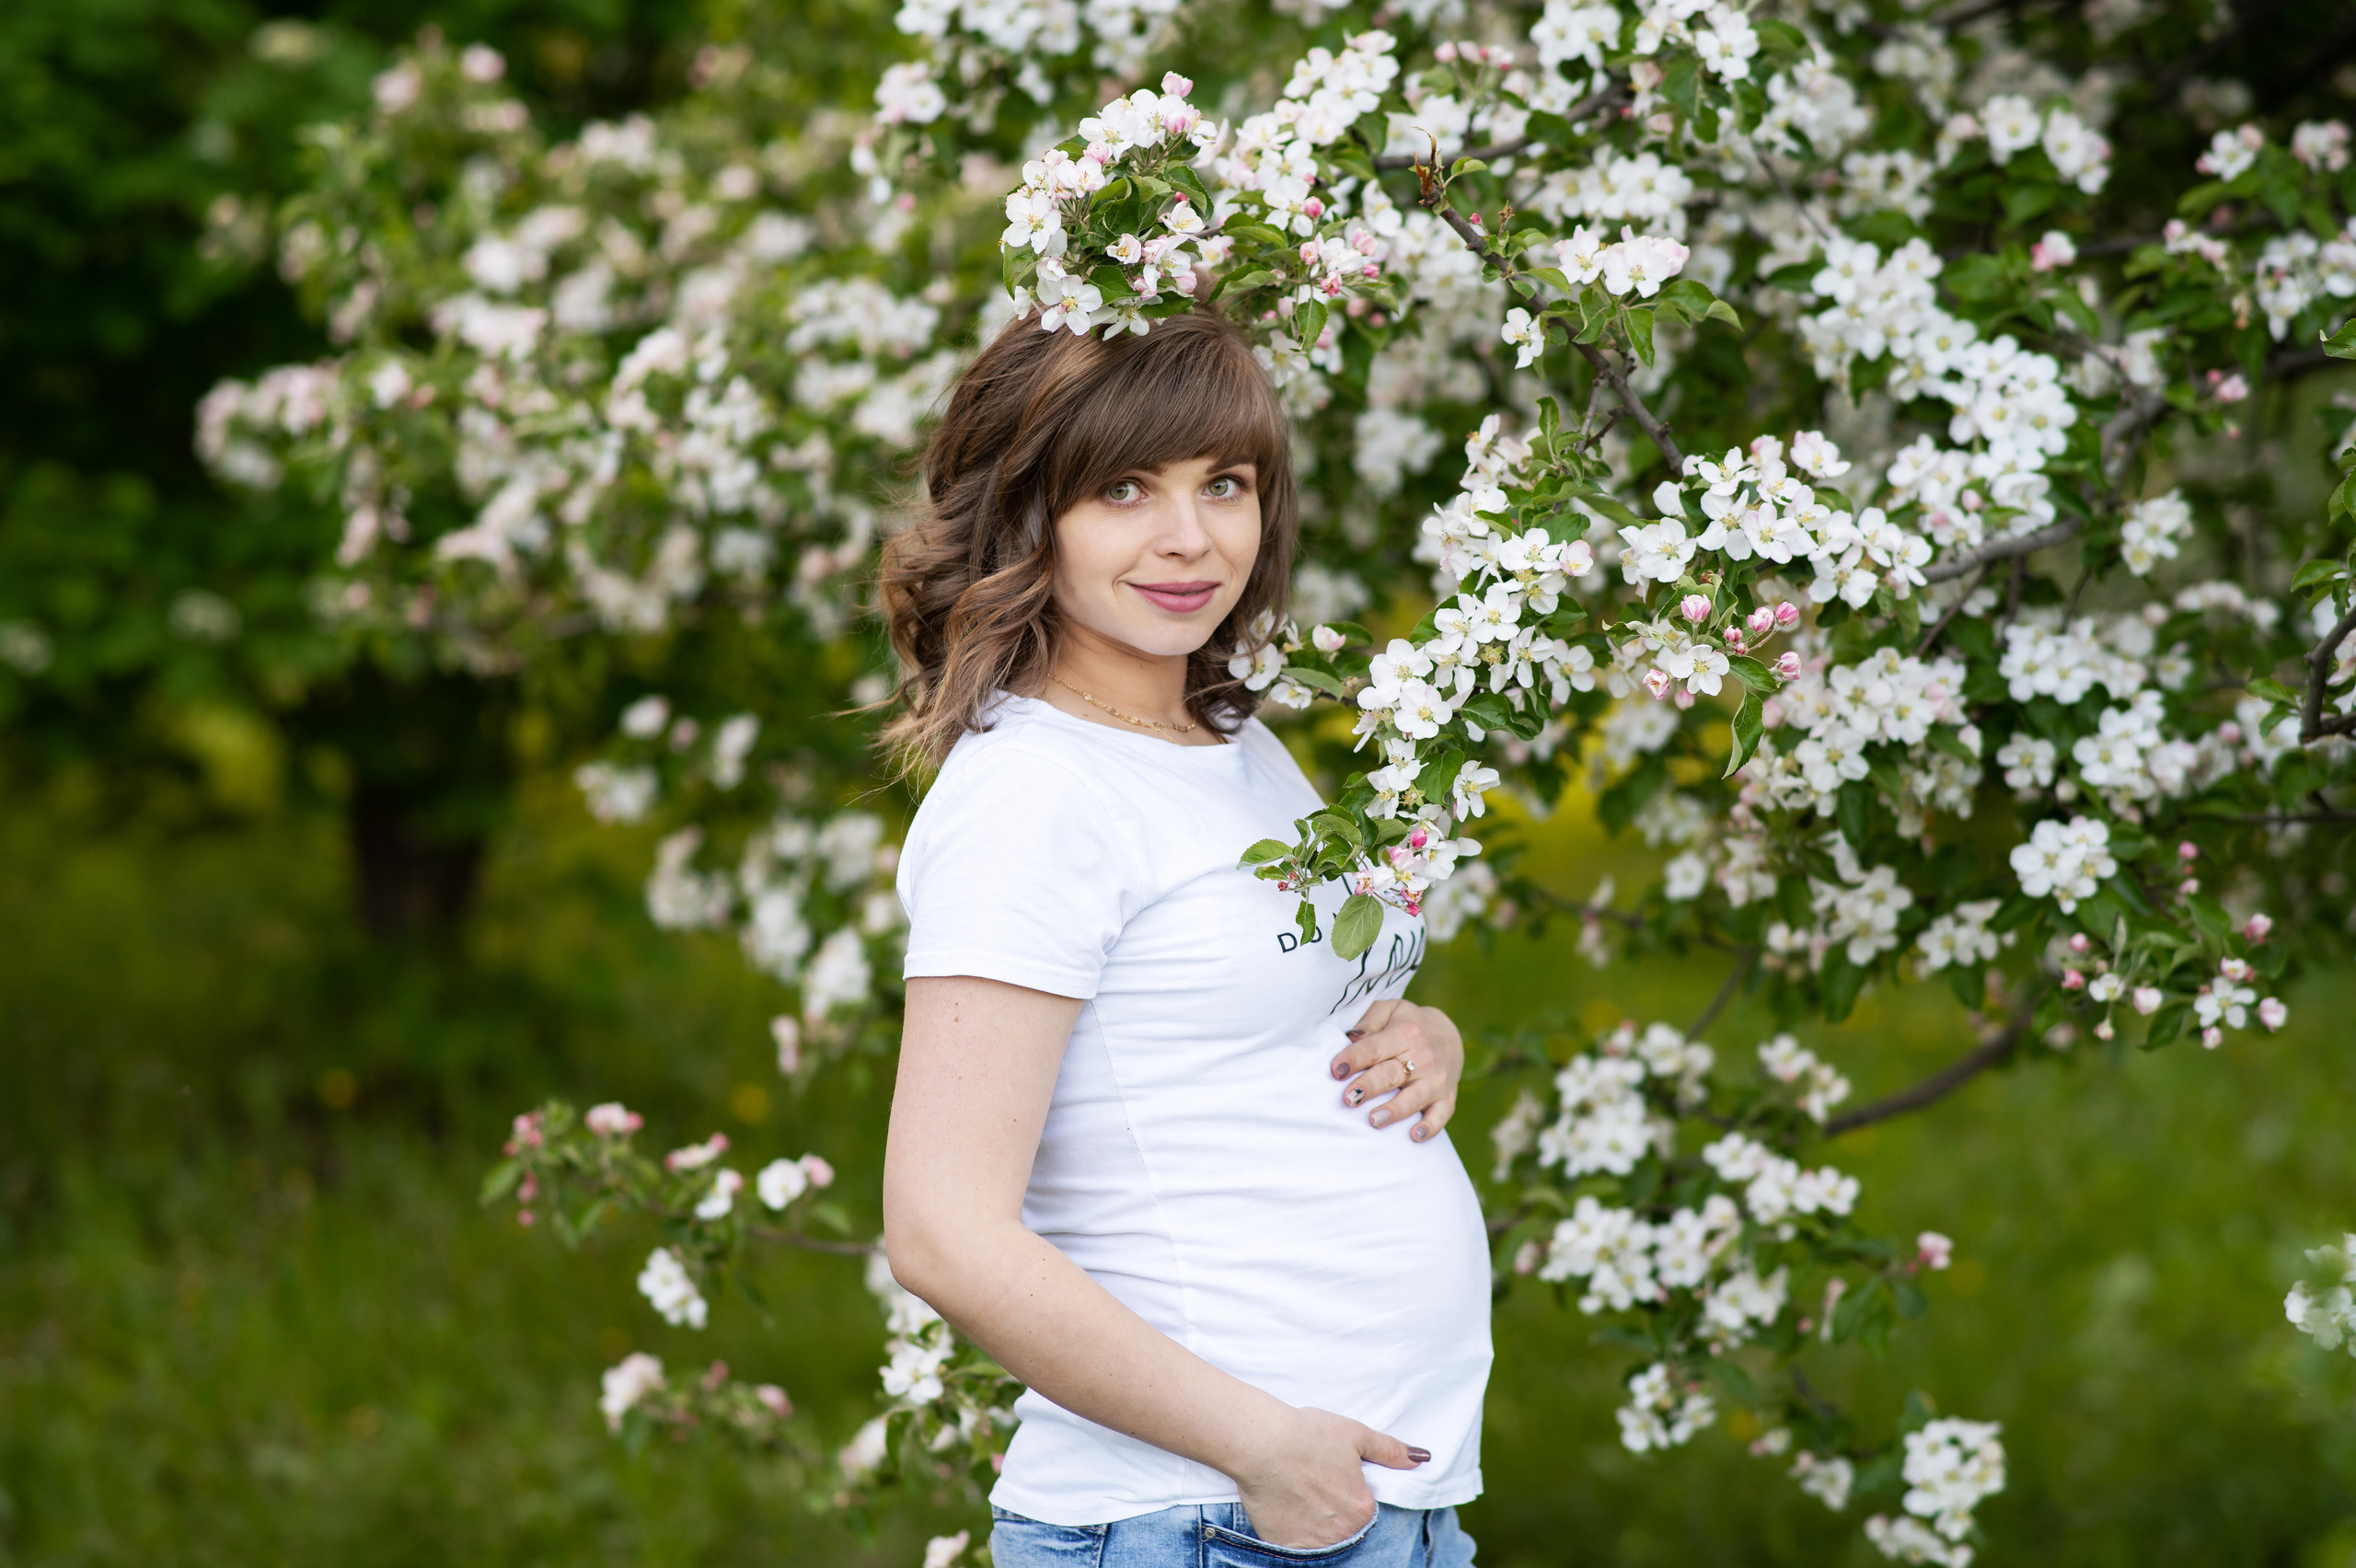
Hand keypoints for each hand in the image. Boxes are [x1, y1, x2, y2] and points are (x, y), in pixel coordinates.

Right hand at [1229, 1405, 1426, 1548]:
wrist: (1261, 1442)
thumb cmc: (1308, 1435)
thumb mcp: (1355, 1434)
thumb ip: (1390, 1450)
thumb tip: (1421, 1458)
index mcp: (1362, 1508)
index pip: (1365, 1510)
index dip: (1350, 1493)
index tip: (1334, 1480)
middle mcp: (1342, 1533)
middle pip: (1344, 1527)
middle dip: (1333, 1510)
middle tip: (1315, 1485)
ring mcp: (1313, 1543)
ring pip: (1322, 1538)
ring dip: (1315, 1522)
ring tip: (1299, 1494)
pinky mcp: (1285, 1546)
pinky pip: (1296, 1545)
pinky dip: (1293, 1530)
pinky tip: (1285, 1506)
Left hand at [1330, 999, 1462, 1140]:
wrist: (1449, 1035)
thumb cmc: (1409, 1024)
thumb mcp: (1391, 1010)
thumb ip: (1370, 1020)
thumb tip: (1351, 1037)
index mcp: (1406, 1033)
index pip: (1375, 1048)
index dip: (1354, 1059)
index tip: (1336, 1070)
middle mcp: (1423, 1057)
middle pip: (1391, 1074)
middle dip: (1369, 1087)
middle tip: (1349, 1099)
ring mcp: (1437, 1079)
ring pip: (1414, 1098)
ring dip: (1394, 1110)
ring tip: (1373, 1120)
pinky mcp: (1447, 1098)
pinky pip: (1440, 1115)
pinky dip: (1429, 1127)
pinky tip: (1414, 1136)